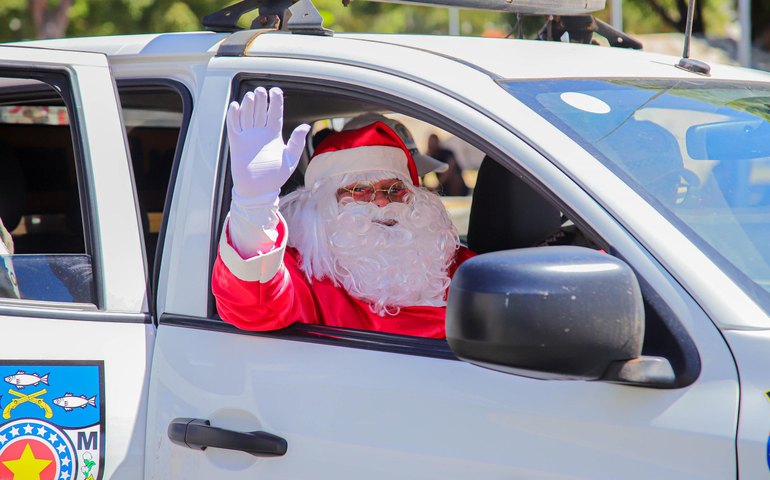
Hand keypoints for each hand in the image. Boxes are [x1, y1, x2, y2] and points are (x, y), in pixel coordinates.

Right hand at [226, 87, 309, 203]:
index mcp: (274, 135)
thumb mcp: (290, 159)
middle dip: (260, 100)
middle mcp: (260, 134)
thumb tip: (306, 127)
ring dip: (248, 105)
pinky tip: (236, 106)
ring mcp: (248, 137)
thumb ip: (296, 143)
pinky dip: (233, 116)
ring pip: (247, 116)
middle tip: (261, 90)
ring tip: (251, 96)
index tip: (275, 90)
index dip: (275, 102)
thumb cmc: (275, 177)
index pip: (274, 114)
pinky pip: (234, 127)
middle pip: (259, 111)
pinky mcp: (237, 143)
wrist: (258, 191)